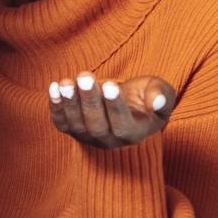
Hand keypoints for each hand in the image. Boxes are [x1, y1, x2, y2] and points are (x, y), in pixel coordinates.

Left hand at [48, 73, 177, 148]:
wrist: (125, 101)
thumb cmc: (145, 95)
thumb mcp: (161, 92)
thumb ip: (162, 96)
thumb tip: (158, 101)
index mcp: (134, 134)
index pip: (122, 126)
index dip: (115, 107)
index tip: (111, 85)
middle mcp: (110, 141)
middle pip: (97, 126)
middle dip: (90, 101)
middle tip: (85, 76)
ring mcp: (88, 137)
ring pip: (77, 125)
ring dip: (70, 103)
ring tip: (67, 82)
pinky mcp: (72, 130)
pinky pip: (61, 123)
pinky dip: (55, 107)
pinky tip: (55, 87)